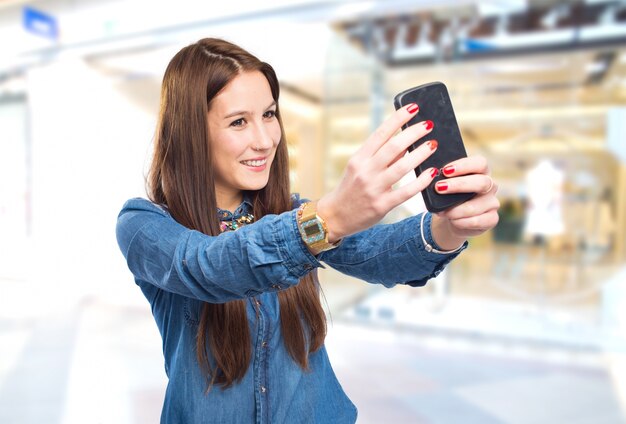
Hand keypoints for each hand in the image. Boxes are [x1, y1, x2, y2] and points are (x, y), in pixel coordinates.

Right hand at [317, 104, 439, 241]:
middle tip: (429, 125)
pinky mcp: (381, 205)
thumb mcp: (359, 169)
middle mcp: (365, 171)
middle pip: (393, 147)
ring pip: (402, 167)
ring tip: (433, 145)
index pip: (380, 134)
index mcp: (359, 158)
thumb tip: (405, 142)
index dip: (398, 119)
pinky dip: (420, 181)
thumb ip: (381, 156)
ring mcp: (373, 188)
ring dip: (420, 154)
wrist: (335, 216)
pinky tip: (431, 173)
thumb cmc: (351, 189)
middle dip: (413, 133)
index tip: (413, 108)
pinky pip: (405, 192)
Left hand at [430, 156, 499, 249]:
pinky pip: (477, 221)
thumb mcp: (446, 186)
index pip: (480, 163)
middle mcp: (490, 186)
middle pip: (481, 182)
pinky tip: (452, 220)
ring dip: (455, 209)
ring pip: (475, 206)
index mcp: (481, 172)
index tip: (445, 170)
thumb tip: (431, 175)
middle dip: (458, 185)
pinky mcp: (492, 219)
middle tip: (439, 188)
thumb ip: (443, 179)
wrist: (453, 219)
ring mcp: (493, 203)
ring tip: (442, 211)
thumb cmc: (449, 197)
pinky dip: (461, 221)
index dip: (464, 165)